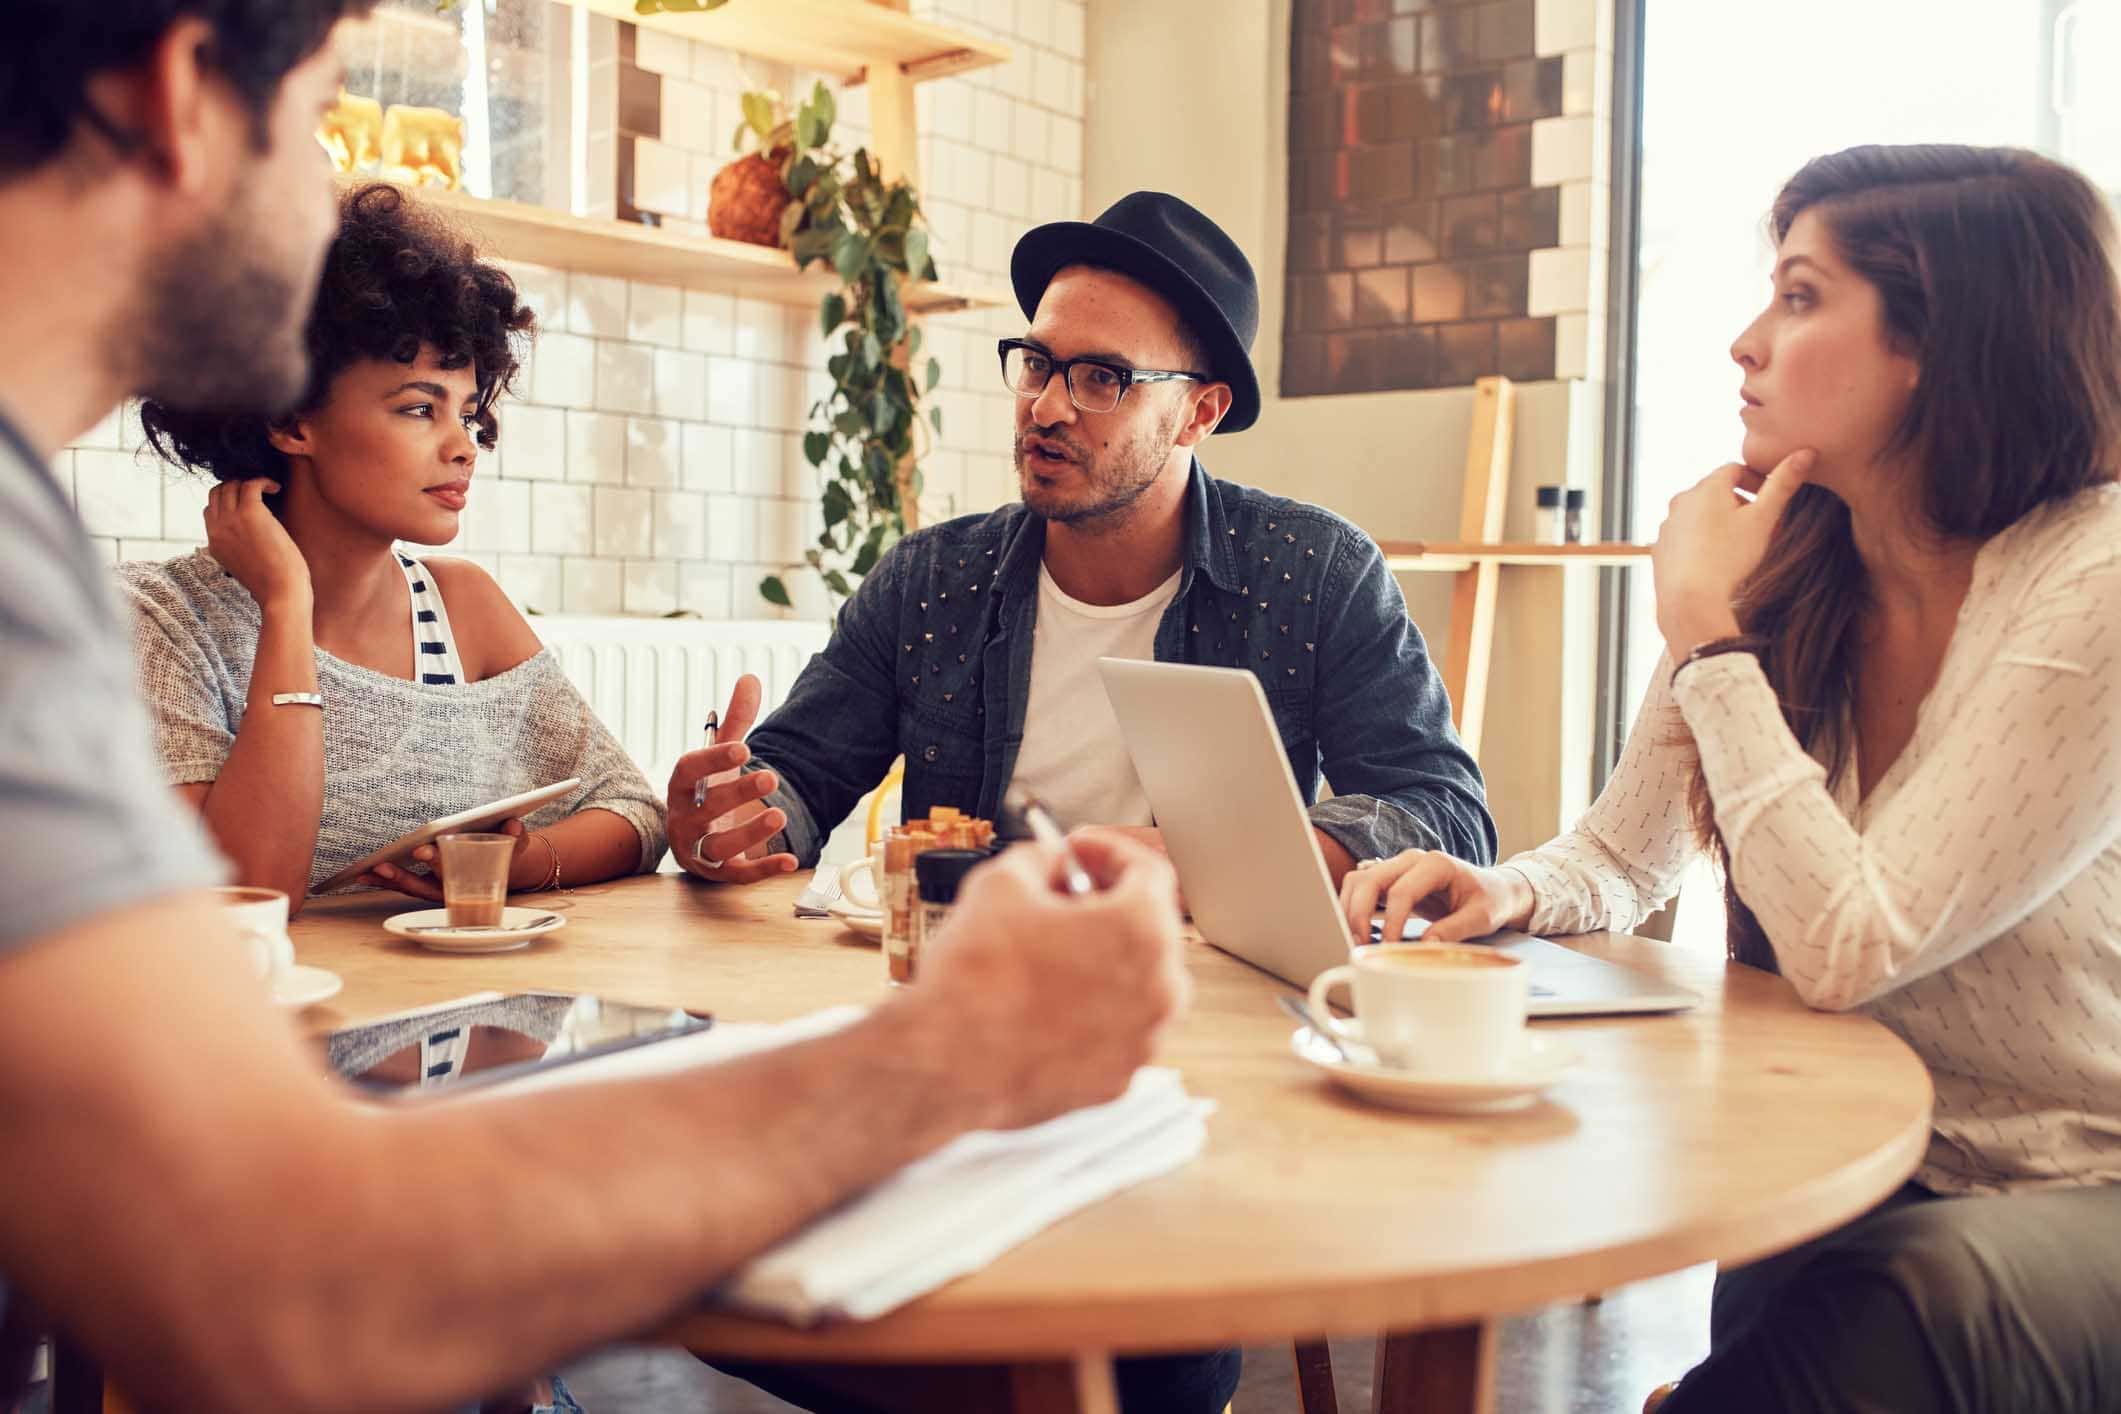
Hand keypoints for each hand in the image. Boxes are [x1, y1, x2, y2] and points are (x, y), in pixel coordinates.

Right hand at [203, 478, 310, 610]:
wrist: (281, 593)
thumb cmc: (273, 585)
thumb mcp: (246, 567)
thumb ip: (239, 551)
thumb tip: (250, 539)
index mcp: (214, 544)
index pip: (210, 511)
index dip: (227, 501)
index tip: (247, 501)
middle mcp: (217, 530)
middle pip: (216, 493)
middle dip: (236, 486)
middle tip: (258, 491)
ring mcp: (231, 520)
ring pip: (231, 485)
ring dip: (249, 482)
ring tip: (269, 489)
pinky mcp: (250, 513)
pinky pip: (250, 484)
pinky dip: (263, 481)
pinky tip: (276, 488)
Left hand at [357, 818, 528, 902]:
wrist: (509, 868)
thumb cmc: (510, 853)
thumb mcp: (518, 845)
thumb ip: (517, 836)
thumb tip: (513, 825)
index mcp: (474, 878)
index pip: (452, 869)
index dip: (437, 861)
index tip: (422, 850)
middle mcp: (453, 888)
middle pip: (425, 883)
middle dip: (404, 875)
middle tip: (383, 865)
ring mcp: (438, 889)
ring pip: (410, 887)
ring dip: (388, 880)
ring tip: (365, 871)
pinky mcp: (427, 886)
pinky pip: (404, 885)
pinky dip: (385, 880)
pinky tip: (365, 872)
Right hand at [666, 674, 796, 884]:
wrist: (698, 841)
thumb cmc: (708, 793)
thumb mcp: (720, 759)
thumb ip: (735, 722)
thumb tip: (750, 678)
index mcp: (682, 787)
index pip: (688, 771)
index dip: (713, 760)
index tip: (744, 749)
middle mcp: (685, 819)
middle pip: (704, 808)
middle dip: (736, 793)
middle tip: (771, 777)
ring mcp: (702, 849)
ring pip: (718, 846)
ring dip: (748, 833)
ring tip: (778, 815)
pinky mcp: (722, 873)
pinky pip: (741, 874)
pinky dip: (765, 869)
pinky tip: (790, 860)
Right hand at [912, 834, 1190, 1130]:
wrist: (942, 1064)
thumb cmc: (973, 979)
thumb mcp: (1001, 883)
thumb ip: (1042, 859)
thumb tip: (1051, 863)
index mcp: (1141, 932)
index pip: (1150, 872)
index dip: (1108, 852)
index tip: (1080, 853)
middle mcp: (1158, 990)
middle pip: (1146, 930)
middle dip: (1103, 907)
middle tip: (1058, 900)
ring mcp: (1141, 1041)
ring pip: (1132, 984)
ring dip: (1097, 961)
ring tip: (1044, 955)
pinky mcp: (1116, 1080)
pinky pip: (1113, 1030)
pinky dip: (1088, 1011)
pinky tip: (1043, 1003)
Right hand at [1337, 849, 1533, 945]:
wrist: (1494, 889)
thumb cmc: (1490, 899)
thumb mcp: (1481, 917)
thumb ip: (1453, 930)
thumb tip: (1424, 946)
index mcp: (1435, 864)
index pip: (1400, 891)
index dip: (1391, 922)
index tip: (1389, 947)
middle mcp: (1412, 860)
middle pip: (1369, 880)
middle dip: (1358, 913)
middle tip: (1362, 944)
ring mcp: (1399, 867)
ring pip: (1358, 880)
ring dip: (1350, 909)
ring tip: (1357, 940)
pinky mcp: (1392, 879)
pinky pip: (1362, 887)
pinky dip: (1354, 907)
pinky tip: (1360, 930)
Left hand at [1651, 449, 1812, 659]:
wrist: (1689, 599)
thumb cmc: (1729, 557)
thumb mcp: (1763, 519)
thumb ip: (1783, 484)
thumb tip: (1805, 452)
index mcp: (1706, 487)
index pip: (1734, 469)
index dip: (1755, 479)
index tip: (1768, 497)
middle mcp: (1681, 500)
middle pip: (1714, 491)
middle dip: (1737, 501)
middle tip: (1757, 522)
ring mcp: (1667, 525)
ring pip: (1698, 514)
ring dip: (1718, 521)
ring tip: (1737, 543)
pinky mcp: (1660, 548)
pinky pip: (1684, 537)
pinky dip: (1699, 541)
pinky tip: (1714, 560)